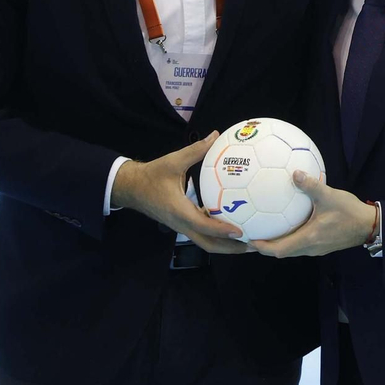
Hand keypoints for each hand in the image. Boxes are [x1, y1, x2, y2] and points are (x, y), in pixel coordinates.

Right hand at [111, 133, 247, 252]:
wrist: (131, 188)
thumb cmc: (151, 176)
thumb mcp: (172, 161)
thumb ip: (195, 150)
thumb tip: (215, 136)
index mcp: (179, 211)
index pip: (204, 226)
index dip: (223, 230)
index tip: (241, 231)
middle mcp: (182, 224)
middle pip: (209, 244)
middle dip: (231, 248)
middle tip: (254, 245)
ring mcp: (182, 226)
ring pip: (206, 242)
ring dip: (226, 244)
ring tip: (249, 240)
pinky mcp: (183, 223)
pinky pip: (202, 233)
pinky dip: (218, 234)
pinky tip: (233, 224)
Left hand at [249, 172, 376, 257]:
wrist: (369, 225)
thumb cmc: (350, 212)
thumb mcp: (329, 196)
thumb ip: (311, 185)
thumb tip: (295, 173)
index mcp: (309, 238)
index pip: (279, 249)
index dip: (262, 247)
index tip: (249, 239)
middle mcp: (310, 247)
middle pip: (282, 252)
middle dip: (265, 246)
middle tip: (252, 234)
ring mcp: (317, 248)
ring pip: (291, 250)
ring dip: (277, 243)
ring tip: (266, 230)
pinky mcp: (322, 245)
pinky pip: (300, 245)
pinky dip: (289, 239)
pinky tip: (288, 225)